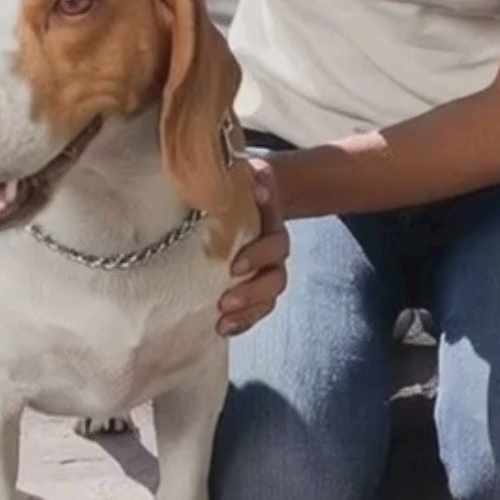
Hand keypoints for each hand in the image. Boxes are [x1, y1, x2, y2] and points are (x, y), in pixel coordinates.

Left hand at [217, 157, 289, 337]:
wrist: (250, 191)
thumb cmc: (241, 182)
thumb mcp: (247, 171)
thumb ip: (255, 175)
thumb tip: (260, 181)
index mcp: (271, 225)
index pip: (276, 245)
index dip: (259, 257)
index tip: (235, 267)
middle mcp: (273, 251)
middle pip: (276, 278)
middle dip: (253, 292)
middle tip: (226, 301)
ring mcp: (265, 270)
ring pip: (268, 297)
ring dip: (247, 312)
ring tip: (223, 320)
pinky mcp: (252, 283)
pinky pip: (256, 309)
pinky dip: (242, 322)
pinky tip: (222, 329)